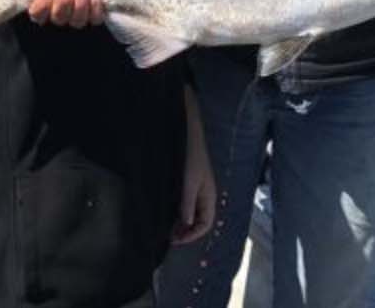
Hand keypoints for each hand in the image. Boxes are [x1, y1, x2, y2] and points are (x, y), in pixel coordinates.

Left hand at [171, 89, 215, 244]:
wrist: (186, 133)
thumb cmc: (190, 156)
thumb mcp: (189, 182)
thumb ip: (187, 204)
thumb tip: (186, 225)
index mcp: (208, 196)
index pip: (205, 224)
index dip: (192, 235)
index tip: (176, 240)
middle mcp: (203, 195)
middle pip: (198, 220)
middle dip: (185, 231)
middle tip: (169, 238)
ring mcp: (195, 189)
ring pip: (190, 213)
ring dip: (180, 223)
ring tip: (166, 229)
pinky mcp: (187, 182)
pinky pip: (184, 203)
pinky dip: (177, 212)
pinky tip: (166, 213)